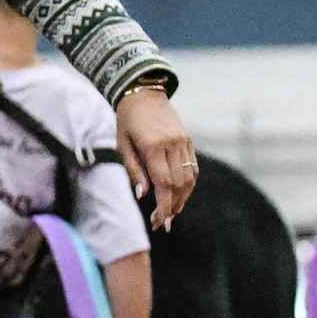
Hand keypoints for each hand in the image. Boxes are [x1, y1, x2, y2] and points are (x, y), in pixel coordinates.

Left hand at [116, 84, 197, 230]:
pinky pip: (193, 168)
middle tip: (162, 223)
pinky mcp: (189, 141)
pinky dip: (188, 185)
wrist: (143, 94)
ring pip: (190, 178)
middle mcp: (172, 145)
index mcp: (153, 146)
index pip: (163, 184)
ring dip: (183, 199)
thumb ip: (134, 170)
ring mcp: (183, 142)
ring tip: (171, 213)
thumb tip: (143, 196)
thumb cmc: (127, 122)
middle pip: (179, 184)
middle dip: (173, 207)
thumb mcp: (123, 145)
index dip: (164, 206)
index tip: (159, 222)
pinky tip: (179, 196)